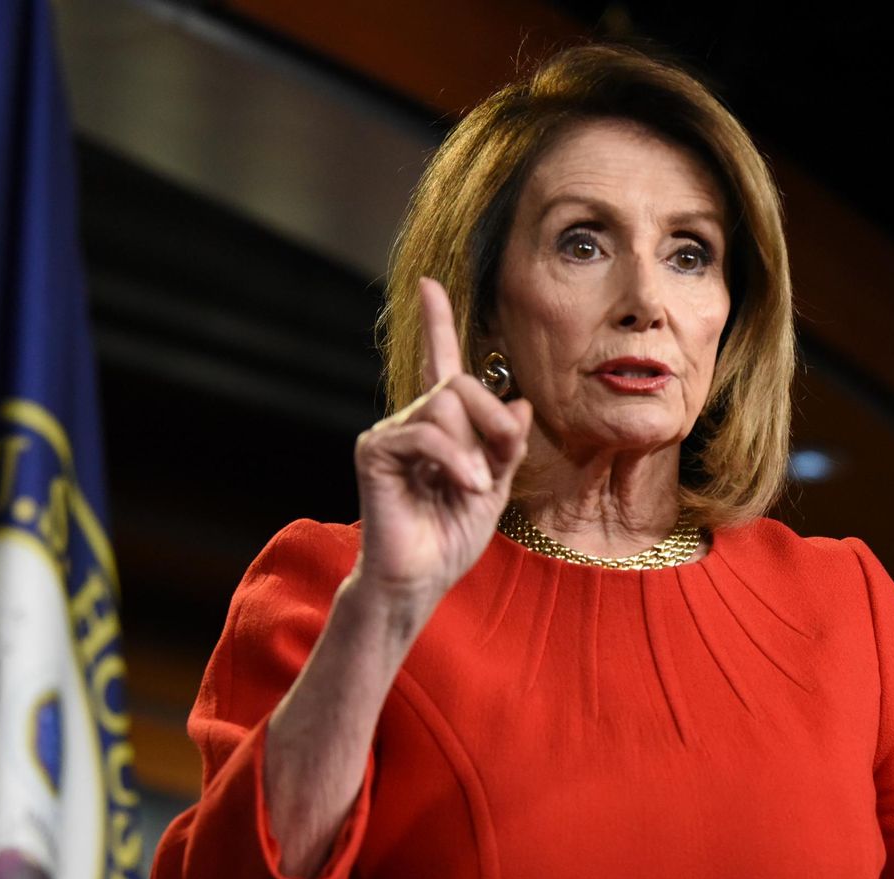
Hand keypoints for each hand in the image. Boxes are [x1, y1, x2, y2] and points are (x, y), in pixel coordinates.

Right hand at [350, 277, 531, 612]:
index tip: (429, 284)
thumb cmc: (450, 537)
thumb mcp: (494, 487)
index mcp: (440, 426)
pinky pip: (427, 432)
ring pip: (446, 405)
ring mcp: (389, 433)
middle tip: (495, 467)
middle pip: (460, 383)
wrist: (419, 579)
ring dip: (473, 450)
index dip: (436, 322)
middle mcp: (410, 420)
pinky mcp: (375, 450)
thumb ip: (505, 445)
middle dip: (491, 422)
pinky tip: (463, 487)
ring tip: (471, 488)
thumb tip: (518, 403)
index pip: (439, 363)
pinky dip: (456, 460)